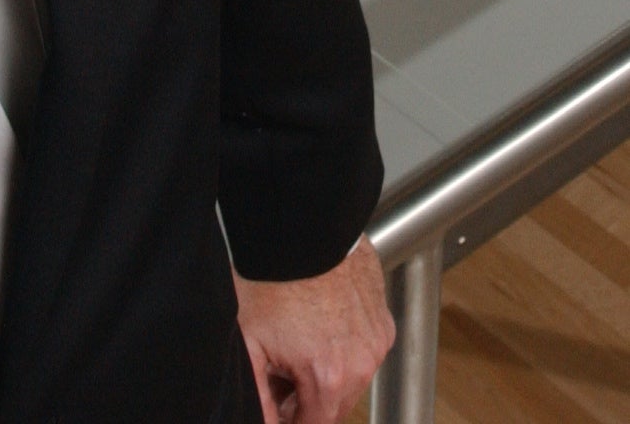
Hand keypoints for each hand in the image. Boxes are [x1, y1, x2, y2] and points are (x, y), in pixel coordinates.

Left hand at [232, 236, 394, 423]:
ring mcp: (376, 340)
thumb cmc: (271, 275)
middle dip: (305, 397)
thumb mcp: (248, 340)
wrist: (301, 226)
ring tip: (295, 340)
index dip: (287, 419)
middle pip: (333, 405)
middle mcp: (362, 364)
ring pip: (351, 378)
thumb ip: (257, 394)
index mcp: (329, 378)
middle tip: (277, 368)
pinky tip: (317, 320)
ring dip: (326, 372)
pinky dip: (343, 344)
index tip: (273, 403)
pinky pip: (364, 348)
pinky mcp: (382, 318)